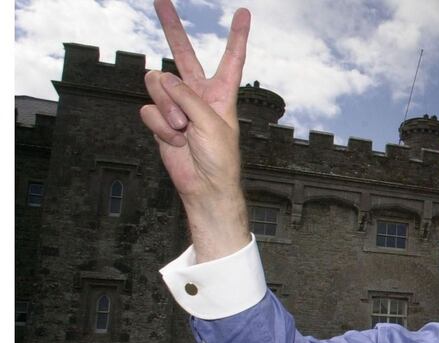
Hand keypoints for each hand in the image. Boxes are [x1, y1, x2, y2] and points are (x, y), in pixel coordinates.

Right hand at [139, 0, 251, 261]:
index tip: (244, 12)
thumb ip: (187, 96)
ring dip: (168, 109)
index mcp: (222, 92)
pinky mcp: (160, 119)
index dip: (238, 36)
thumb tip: (160, 76)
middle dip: (172, 27)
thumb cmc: (219, 158)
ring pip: (158, 85)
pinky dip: (160, 125)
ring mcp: (177, 105)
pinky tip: (174, 139)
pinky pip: (149, 109)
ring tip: (183, 129)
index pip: (232, 58)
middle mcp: (198, 94)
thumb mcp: (211, 122)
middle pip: (183, 54)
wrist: (204, 185)